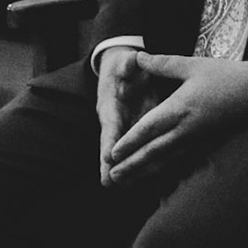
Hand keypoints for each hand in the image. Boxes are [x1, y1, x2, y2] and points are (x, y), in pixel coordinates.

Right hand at [96, 46, 157, 186]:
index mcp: (111, 105)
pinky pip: (134, 150)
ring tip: (120, 188)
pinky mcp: (132, 132)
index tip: (108, 156)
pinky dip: (136, 164)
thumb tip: (132, 59)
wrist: (125, 69)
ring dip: (122, 169)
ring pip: (122, 152)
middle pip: (111, 145)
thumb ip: (129, 63)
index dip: (110, 140)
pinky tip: (140, 180)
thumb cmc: (125, 65)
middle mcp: (114, 120)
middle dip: (109, 164)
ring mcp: (122, 128)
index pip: (110, 125)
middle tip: (108, 182)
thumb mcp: (127, 61)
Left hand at [105, 52, 247, 185]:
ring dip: (144, 173)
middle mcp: (185, 129)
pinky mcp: (203, 144)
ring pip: (165, 161)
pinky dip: (163, 171)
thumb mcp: (192, 65)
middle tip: (111, 177)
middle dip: (131, 166)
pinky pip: (179, 161)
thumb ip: (162, 64)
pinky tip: (153, 177)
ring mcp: (195, 139)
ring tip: (126, 182)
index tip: (112, 153)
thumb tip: (138, 57)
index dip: (129, 143)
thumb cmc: (225, 76)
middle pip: (153, 152)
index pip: (149, 129)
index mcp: (179, 108)